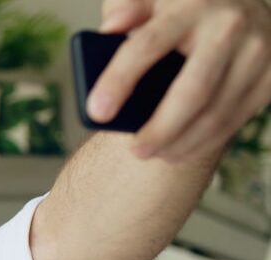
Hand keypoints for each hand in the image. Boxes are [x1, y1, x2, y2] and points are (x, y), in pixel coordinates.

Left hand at [87, 0, 270, 160]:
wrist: (241, 4)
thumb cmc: (182, 9)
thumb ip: (127, 8)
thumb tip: (110, 28)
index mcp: (189, 6)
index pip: (147, 46)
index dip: (118, 81)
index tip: (97, 112)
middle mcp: (228, 27)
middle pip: (191, 91)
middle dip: (160, 129)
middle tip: (135, 151)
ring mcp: (256, 52)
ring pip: (216, 113)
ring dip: (181, 142)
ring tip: (153, 153)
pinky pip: (235, 120)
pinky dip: (205, 142)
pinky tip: (179, 150)